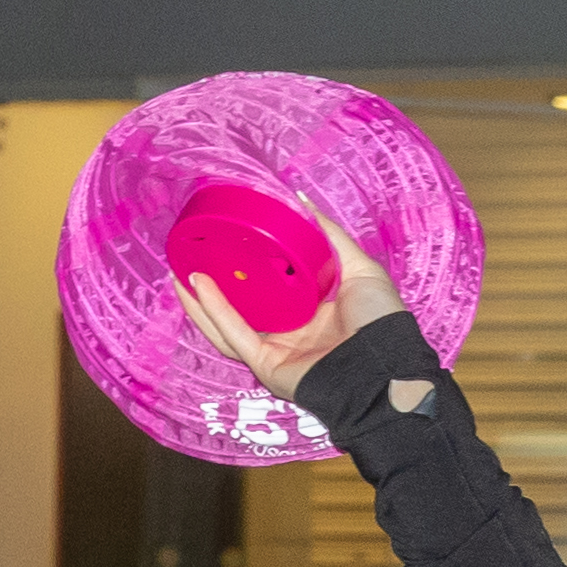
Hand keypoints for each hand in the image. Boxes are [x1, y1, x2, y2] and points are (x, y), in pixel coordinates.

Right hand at [173, 202, 405, 404]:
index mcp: (308, 314)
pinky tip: (196, 287)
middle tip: (191, 256)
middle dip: (212, 286)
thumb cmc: (381, 324)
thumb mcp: (359, 269)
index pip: (268, 289)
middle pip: (240, 308)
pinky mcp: (267, 366)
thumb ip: (329, 236)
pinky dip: (213, 312)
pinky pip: (233, 336)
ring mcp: (275, 351)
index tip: (225, 240)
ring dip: (200, 300)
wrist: (387, 368)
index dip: (246, 268)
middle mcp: (288, 333)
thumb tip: (299, 198)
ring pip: (226, 325)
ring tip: (178, 271)